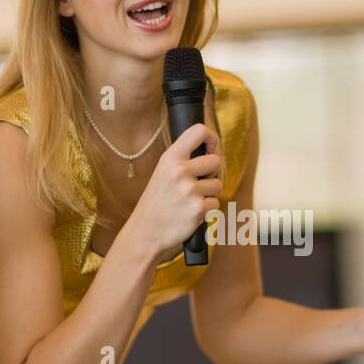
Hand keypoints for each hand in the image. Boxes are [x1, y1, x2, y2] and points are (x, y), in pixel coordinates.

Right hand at [124, 122, 222, 261]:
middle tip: (196, 184)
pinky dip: (207, 210)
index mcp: (170, 158)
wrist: (145, 232)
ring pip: (218, 185)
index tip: (211, 148)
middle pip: (216, 161)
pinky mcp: (199, 209)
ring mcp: (190, 190)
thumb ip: (182, 161)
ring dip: (208, 194)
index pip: (198, 131)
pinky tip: (190, 213)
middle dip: (211, 173)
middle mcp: (180, 171)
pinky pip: (215, 203)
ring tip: (189, 201)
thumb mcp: (162, 173)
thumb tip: (211, 152)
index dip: (211, 138)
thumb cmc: (156, 203)